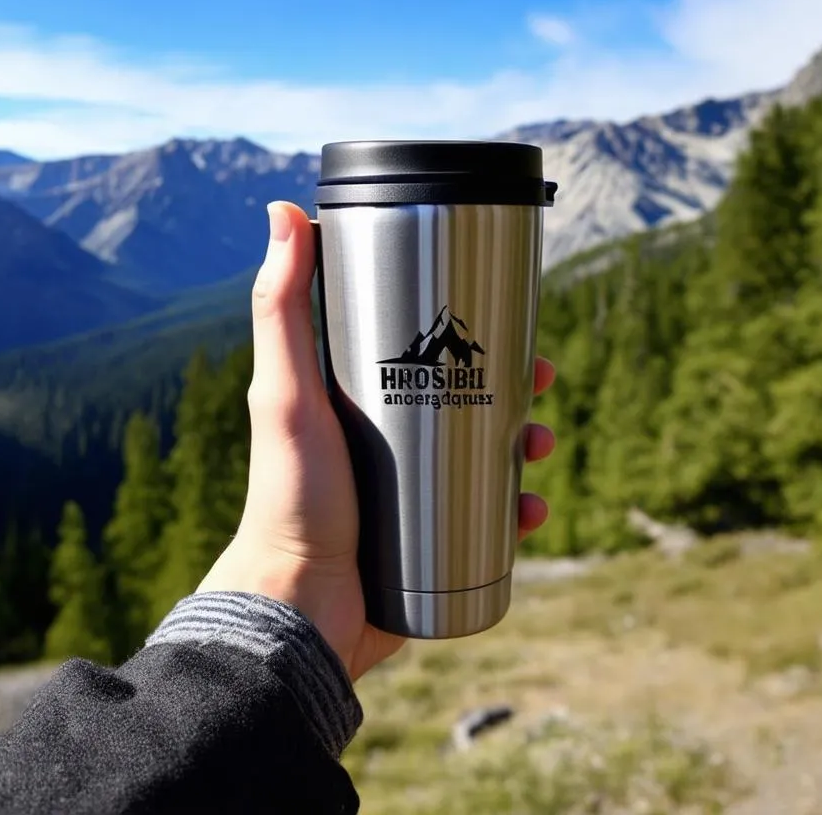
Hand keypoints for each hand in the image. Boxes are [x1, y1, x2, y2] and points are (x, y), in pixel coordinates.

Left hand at [197, 201, 555, 680]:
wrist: (301, 610)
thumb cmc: (290, 496)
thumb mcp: (287, 392)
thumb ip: (281, 306)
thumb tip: (283, 210)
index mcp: (354, 396)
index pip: (419, 343)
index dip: (467, 326)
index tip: (503, 316)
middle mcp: (383, 438)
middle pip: (463, 395)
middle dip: (511, 384)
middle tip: (541, 383)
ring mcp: (408, 490)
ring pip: (483, 453)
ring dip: (522, 442)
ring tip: (539, 446)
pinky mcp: (428, 539)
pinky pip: (486, 518)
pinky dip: (514, 510)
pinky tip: (531, 509)